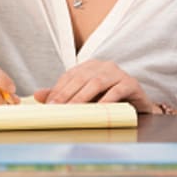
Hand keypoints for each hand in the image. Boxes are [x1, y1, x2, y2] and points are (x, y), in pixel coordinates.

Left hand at [33, 59, 154, 112]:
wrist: (138, 106)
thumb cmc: (109, 100)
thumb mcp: (85, 97)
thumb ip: (63, 94)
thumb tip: (37, 95)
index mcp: (89, 66)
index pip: (70, 76)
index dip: (59, 89)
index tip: (50, 104)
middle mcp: (103, 66)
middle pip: (81, 78)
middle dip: (68, 94)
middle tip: (58, 108)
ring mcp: (118, 73)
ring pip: (97, 82)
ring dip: (84, 97)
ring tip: (74, 109)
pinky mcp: (131, 83)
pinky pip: (117, 90)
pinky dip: (107, 100)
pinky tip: (100, 109)